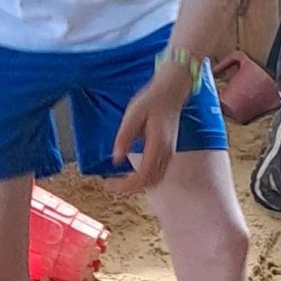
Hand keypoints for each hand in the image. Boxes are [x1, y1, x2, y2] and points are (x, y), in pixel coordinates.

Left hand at [112, 59, 193, 192]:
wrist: (171, 92)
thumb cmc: (151, 101)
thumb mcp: (132, 115)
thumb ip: (124, 137)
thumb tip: (116, 159)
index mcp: (157, 146)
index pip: (142, 176)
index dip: (125, 185)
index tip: (109, 184)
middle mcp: (166, 154)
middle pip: (149, 183)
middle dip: (129, 188)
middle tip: (111, 184)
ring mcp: (169, 154)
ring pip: (155, 181)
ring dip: (138, 185)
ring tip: (120, 180)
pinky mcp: (168, 153)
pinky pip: (158, 174)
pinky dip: (145, 179)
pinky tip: (132, 174)